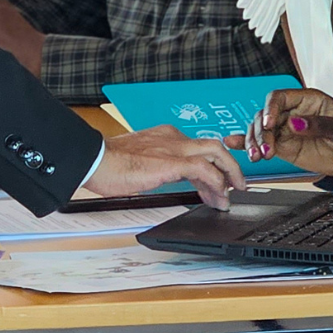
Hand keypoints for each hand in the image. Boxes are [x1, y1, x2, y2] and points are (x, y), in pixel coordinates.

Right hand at [85, 124, 245, 210]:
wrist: (96, 160)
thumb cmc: (109, 163)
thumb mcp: (139, 161)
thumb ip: (156, 164)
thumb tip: (161, 176)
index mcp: (165, 136)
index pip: (198, 148)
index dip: (212, 166)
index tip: (215, 183)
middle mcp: (174, 137)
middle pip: (215, 146)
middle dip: (229, 167)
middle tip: (235, 186)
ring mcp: (174, 148)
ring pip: (216, 153)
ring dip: (228, 175)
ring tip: (230, 196)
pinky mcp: (172, 162)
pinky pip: (204, 169)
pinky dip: (215, 182)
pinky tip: (217, 196)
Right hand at [223, 88, 332, 178]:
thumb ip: (318, 125)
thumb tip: (295, 123)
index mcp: (306, 100)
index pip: (279, 98)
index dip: (270, 109)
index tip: (269, 124)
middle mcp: (293, 112)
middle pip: (265, 116)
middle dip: (261, 132)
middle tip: (266, 150)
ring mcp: (287, 130)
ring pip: (260, 131)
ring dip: (254, 142)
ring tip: (256, 156)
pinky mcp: (285, 147)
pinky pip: (263, 143)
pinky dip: (247, 144)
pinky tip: (232, 143)